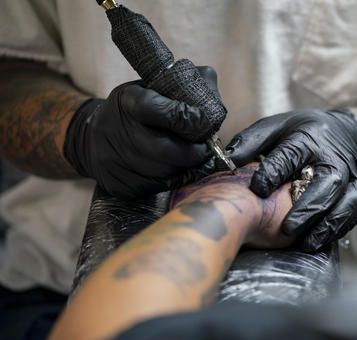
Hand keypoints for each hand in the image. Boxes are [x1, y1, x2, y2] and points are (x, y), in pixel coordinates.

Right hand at [64, 66, 222, 197]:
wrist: (93, 139)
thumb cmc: (134, 110)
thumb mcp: (149, 88)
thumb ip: (182, 84)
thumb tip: (208, 80)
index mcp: (128, 102)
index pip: (163, 112)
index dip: (189, 119)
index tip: (205, 122)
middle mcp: (117, 132)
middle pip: (166, 150)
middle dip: (194, 152)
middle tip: (207, 148)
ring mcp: (116, 162)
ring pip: (165, 172)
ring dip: (188, 167)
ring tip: (197, 158)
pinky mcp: (120, 185)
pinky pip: (158, 187)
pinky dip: (177, 179)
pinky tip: (183, 170)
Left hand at [226, 109, 356, 250]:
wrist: (349, 135)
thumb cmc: (305, 134)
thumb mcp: (276, 128)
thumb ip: (250, 143)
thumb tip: (221, 162)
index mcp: (308, 139)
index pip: (292, 154)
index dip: (275, 171)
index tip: (258, 188)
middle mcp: (333, 159)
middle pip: (326, 184)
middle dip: (308, 208)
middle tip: (287, 229)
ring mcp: (350, 178)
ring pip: (344, 203)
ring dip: (325, 225)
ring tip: (305, 243)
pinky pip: (352, 214)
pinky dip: (337, 230)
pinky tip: (319, 241)